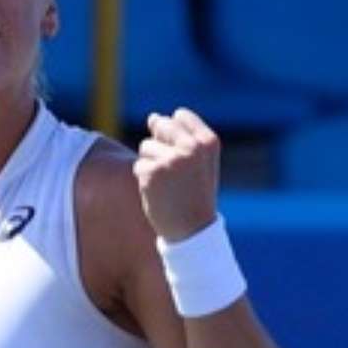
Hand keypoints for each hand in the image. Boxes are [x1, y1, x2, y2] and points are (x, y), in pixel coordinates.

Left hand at [134, 107, 220, 242]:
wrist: (193, 231)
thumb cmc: (195, 194)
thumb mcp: (199, 161)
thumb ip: (181, 137)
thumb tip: (152, 117)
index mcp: (208, 141)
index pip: (180, 116)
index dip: (175, 134)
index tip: (184, 157)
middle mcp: (191, 147)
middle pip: (160, 125)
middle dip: (161, 145)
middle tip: (174, 173)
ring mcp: (171, 159)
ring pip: (146, 146)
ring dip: (151, 164)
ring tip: (168, 184)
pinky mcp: (152, 172)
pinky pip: (139, 166)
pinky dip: (144, 180)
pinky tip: (159, 193)